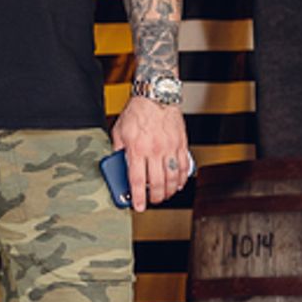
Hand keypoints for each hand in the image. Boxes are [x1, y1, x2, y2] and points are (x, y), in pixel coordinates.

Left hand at [110, 94, 191, 209]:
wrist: (156, 95)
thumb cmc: (137, 111)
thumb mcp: (119, 131)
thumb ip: (118, 150)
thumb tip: (117, 165)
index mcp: (137, 149)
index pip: (137, 180)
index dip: (138, 197)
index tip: (139, 206)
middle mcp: (154, 150)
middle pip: (156, 183)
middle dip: (155, 197)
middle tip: (152, 201)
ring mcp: (169, 148)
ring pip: (172, 177)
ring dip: (169, 191)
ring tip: (164, 195)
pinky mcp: (181, 143)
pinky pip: (184, 166)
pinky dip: (182, 178)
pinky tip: (178, 183)